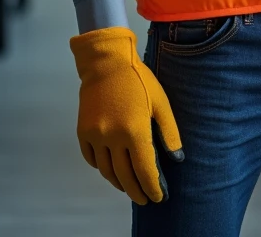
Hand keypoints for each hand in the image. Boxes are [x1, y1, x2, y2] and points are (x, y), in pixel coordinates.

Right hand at [70, 27, 183, 204]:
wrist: (106, 62)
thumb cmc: (138, 79)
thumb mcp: (160, 102)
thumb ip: (169, 131)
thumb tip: (177, 158)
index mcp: (134, 131)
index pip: (144, 171)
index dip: (152, 187)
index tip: (158, 197)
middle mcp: (112, 138)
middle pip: (124, 176)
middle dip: (136, 191)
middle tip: (144, 199)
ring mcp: (95, 136)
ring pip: (106, 171)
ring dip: (119, 182)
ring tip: (129, 186)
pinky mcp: (83, 131)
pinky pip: (92, 159)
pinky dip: (102, 167)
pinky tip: (111, 168)